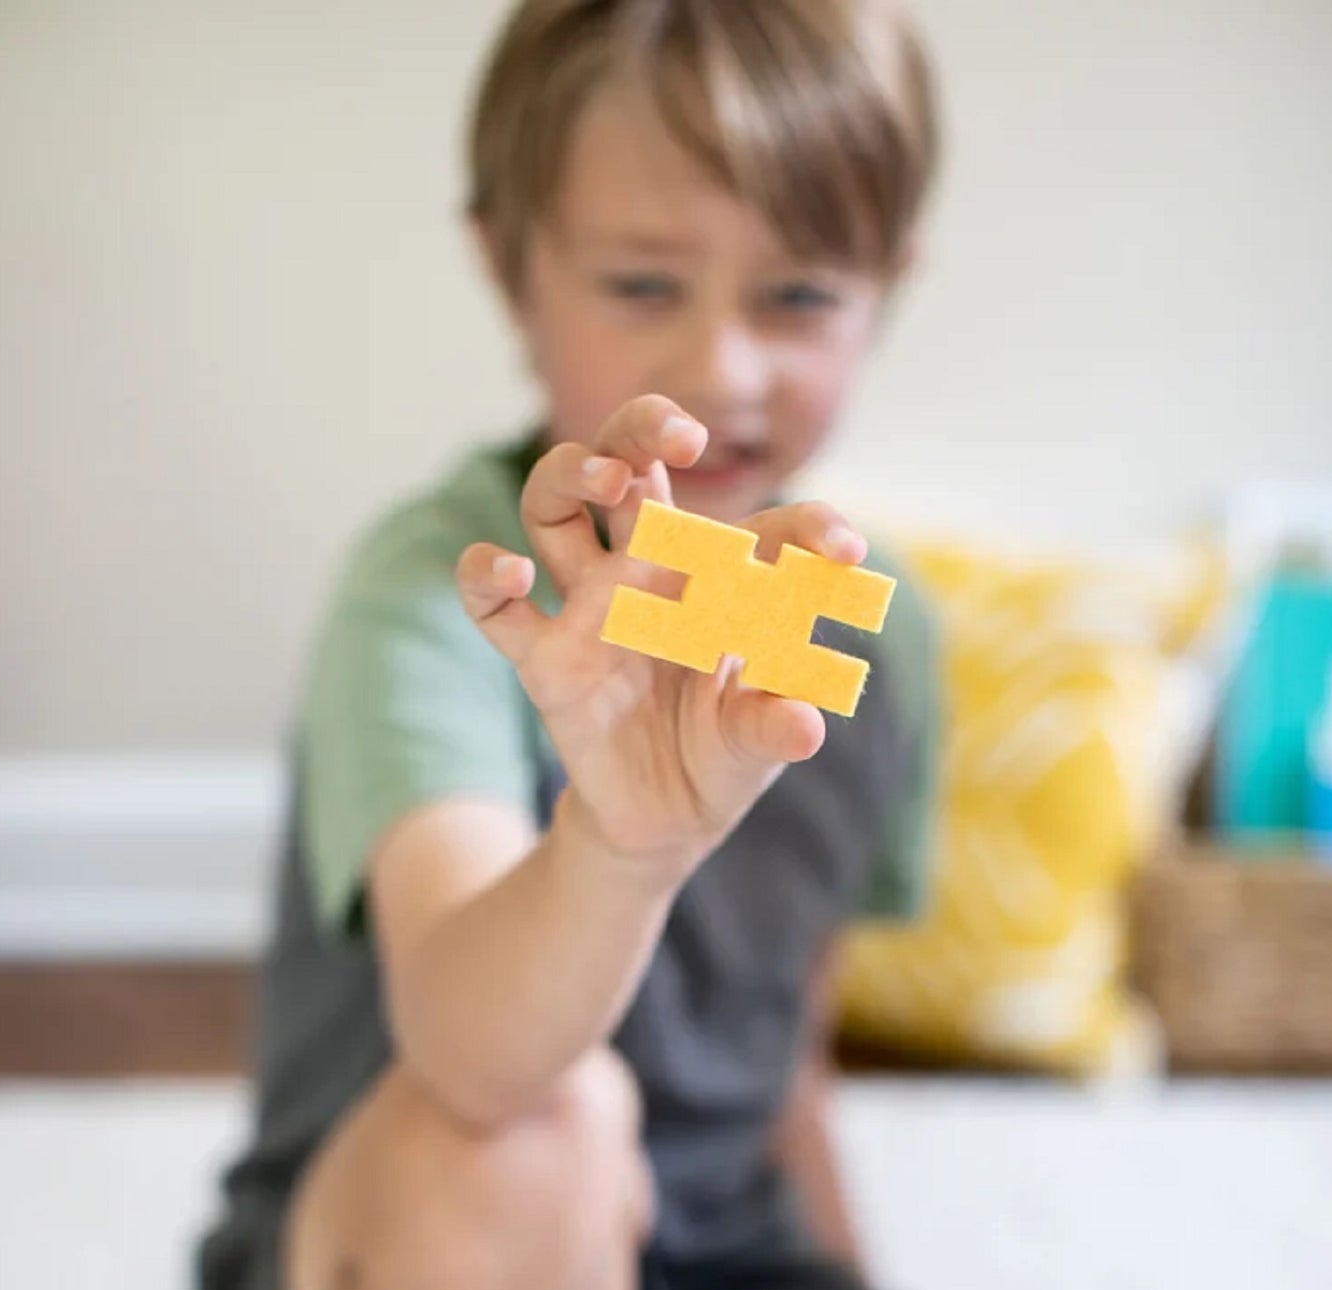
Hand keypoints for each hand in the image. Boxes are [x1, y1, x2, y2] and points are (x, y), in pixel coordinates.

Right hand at [456, 394, 868, 878]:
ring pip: (553, 505)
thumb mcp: (756, 746)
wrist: (665, 819)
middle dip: (643, 427)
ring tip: (609, 483)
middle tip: (680, 438)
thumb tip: (802, 726)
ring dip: (570, 472)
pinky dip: (486, 577)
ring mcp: (590, 609)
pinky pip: (494, 607)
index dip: (808, 528)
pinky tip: (512, 575)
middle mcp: (650, 573)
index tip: (845, 552)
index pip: (765, 529)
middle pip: (630, 463)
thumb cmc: (723, 755)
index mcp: (721, 581)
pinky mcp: (545, 658)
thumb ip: (772, 726)